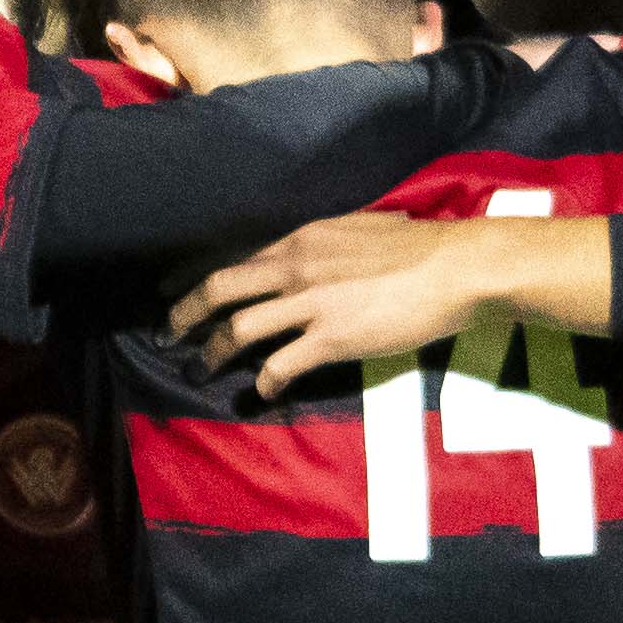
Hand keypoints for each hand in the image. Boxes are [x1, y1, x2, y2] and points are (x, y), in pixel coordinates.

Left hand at [170, 211, 548, 389]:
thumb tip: (314, 251)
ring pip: (238, 329)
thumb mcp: (357, 229)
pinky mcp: (330, 338)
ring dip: (213, 353)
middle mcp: (294, 267)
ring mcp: (309, 303)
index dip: (198, 278)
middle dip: (185, 314)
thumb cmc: (417, 247)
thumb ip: (325, 244)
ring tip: (202, 369)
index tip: (175, 294)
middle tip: (168, 335)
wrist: (454, 268)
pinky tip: (262, 393)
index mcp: (300, 239)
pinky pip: (280, 365)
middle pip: (219, 289)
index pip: (234, 258)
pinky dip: (263, 383)